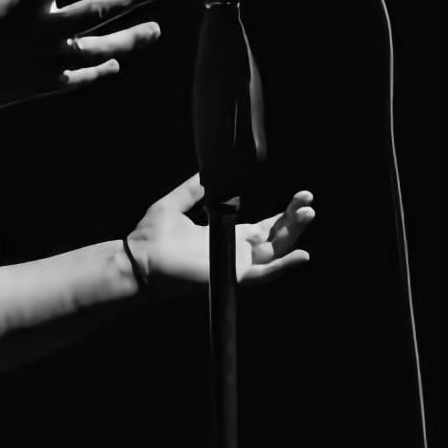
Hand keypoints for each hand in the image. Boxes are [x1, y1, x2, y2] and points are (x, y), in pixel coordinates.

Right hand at [0, 0, 168, 112]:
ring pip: (98, 48)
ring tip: (156, 30)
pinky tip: (116, 62)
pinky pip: (80, 76)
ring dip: (130, 38)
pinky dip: (99, 69)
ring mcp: (47, 60)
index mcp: (23, 2)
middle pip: (98, 11)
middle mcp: (42, 31)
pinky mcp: (45, 83)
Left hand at [128, 174, 314, 292]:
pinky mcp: (231, 277)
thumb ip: (193, 189)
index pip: (266, 225)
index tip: (301, 195)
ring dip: (294, 236)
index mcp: (227, 235)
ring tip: (308, 214)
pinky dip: (283, 266)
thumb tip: (208, 171)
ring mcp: (236, 266)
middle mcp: (236, 252)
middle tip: (309, 202)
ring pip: (275, 253)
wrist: (139, 259)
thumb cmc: (152, 236)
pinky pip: (263, 274)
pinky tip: (301, 255)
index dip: (285, 212)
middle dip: (295, 220)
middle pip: (276, 238)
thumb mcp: (176, 204)